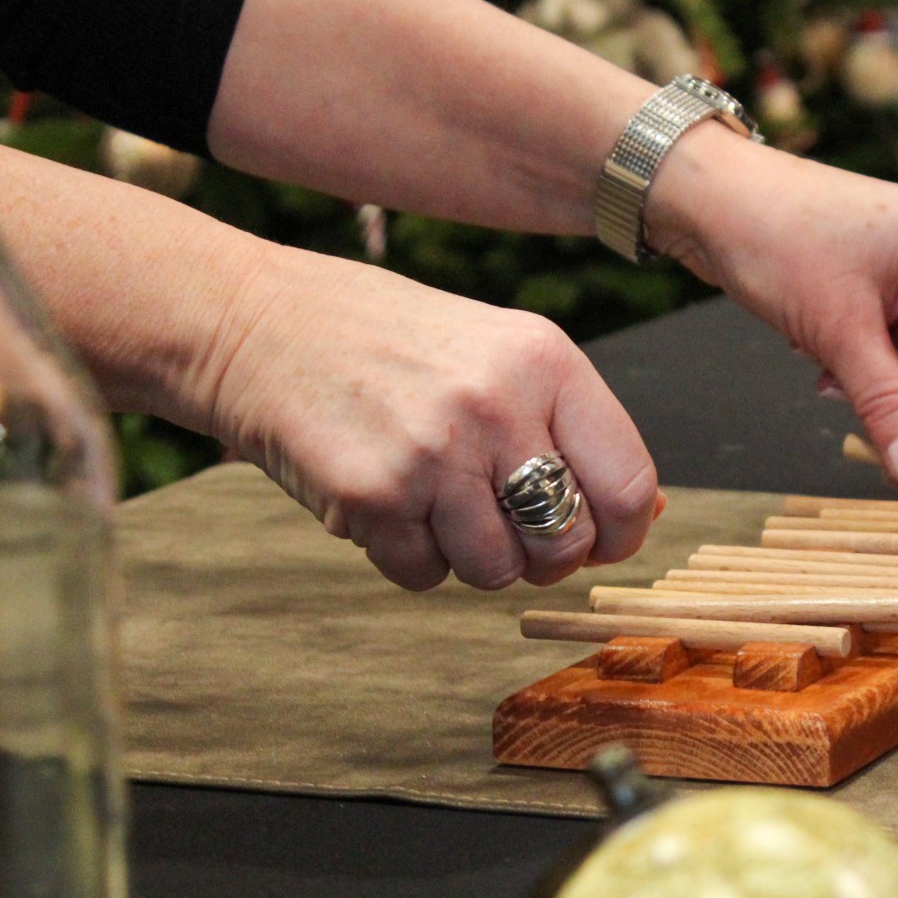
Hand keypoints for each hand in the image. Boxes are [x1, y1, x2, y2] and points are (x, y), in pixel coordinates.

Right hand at [192, 245, 656, 590]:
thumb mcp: (497, 352)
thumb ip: (568, 425)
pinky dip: (408, 555)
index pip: (628, 482)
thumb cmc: (387, 343)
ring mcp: (433, 453)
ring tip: (433, 498)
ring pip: (497, 571)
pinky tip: (384, 498)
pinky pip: (425, 575)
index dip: (621, 530)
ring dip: (470, 556)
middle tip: (507, 526)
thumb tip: (647, 509)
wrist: (251, 321)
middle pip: (567, 542)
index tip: (601, 538)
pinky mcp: (372, 496)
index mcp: (545, 360)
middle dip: (543, 554)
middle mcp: (496, 404)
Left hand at [647, 127, 897, 484]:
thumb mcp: (840, 332)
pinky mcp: (877, 287)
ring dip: (884, 391)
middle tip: (897, 458)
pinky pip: (891, 350)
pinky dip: (862, 372)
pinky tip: (821, 370)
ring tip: (832, 388)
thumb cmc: (776, 234)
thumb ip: (887, 404)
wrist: (707, 198)